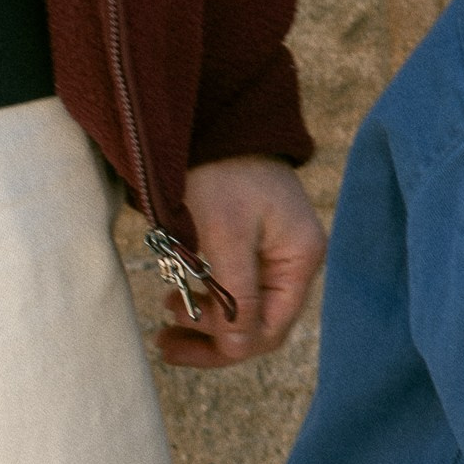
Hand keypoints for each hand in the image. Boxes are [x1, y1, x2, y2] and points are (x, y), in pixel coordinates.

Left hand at [157, 157, 326, 367]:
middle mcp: (293, 261)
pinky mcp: (252, 242)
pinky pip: (235, 284)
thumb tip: (239, 347)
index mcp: (299, 259)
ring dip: (206, 318)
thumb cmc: (222, 169)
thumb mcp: (225, 232)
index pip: (271, 326)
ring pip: (244, 307)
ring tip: (168, 309)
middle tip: (164, 341)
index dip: (227, 344)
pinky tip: (181, 290)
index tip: (178, 339)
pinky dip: (208, 294)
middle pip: (258, 323)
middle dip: (212, 337)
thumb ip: (236, 291)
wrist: (214, 116)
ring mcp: (274, 252)